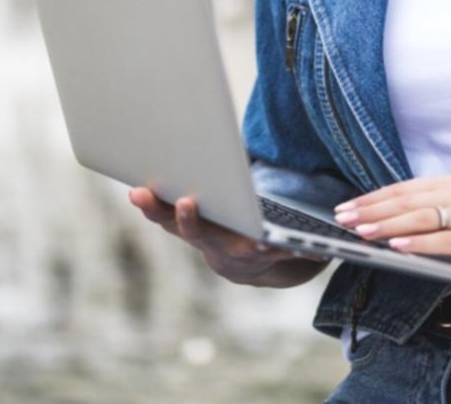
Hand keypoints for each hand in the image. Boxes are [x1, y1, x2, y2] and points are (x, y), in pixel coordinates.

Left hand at [128, 187, 325, 286]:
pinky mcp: (178, 225)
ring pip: (171, 224)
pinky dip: (147, 203)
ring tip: (139, 192)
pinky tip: (133, 188)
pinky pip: (160, 215)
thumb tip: (317, 252)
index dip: (256, 245)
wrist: (243, 263)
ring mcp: (193, 236)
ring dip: (156, 209)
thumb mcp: (284, 249)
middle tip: (188, 203)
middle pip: (199, 234)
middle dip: (193, 220)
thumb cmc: (266, 241)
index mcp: (244, 249)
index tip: (259, 240)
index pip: (251, 248)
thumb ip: (293, 250)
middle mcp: (215, 244)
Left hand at [333, 176, 450, 275]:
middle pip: (405, 201)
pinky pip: (443, 241)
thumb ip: (428, 210)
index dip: (371, 198)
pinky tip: (398, 248)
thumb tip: (385, 219)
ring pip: (421, 218)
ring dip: (388, 225)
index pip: (401, 189)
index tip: (346, 207)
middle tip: (344, 218)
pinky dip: (418, 244)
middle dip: (372, 210)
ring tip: (363, 231)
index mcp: (448, 183)